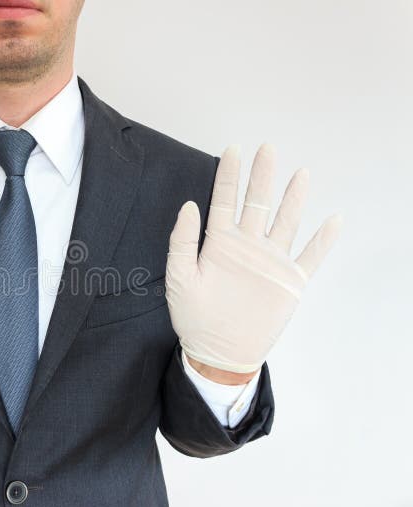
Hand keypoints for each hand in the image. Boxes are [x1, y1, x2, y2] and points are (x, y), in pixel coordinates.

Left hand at [165, 144, 341, 374]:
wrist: (218, 351)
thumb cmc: (192, 316)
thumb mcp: (180, 278)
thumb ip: (183, 242)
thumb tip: (189, 205)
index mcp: (219, 242)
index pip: (224, 200)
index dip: (228, 175)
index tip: (232, 150)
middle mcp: (246, 245)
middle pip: (257, 203)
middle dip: (262, 176)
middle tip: (267, 148)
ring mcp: (269, 261)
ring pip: (285, 222)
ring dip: (293, 199)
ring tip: (300, 174)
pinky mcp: (289, 281)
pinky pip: (311, 256)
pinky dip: (323, 240)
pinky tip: (333, 220)